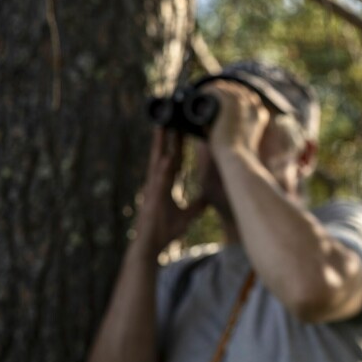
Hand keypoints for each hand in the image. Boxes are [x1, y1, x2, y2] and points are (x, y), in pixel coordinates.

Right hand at [133, 128, 205, 251]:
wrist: (151, 246)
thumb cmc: (165, 230)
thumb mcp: (188, 215)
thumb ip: (197, 205)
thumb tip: (210, 198)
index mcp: (167, 184)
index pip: (175, 158)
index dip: (179, 143)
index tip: (182, 126)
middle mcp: (159, 182)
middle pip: (165, 153)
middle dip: (169, 135)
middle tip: (172, 114)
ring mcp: (155, 188)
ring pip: (158, 161)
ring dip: (161, 144)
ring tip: (163, 125)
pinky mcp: (154, 198)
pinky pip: (160, 181)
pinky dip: (164, 168)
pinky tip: (168, 157)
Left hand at [202, 80, 270, 155]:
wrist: (236, 156)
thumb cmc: (237, 155)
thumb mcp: (243, 142)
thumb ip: (237, 136)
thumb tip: (222, 133)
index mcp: (260, 116)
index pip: (252, 99)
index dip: (241, 95)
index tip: (229, 97)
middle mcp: (253, 107)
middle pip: (241, 90)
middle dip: (230, 89)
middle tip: (216, 91)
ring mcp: (241, 105)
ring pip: (229, 89)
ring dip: (219, 88)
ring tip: (208, 90)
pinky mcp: (229, 105)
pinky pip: (218, 91)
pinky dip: (210, 89)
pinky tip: (204, 90)